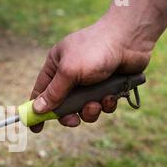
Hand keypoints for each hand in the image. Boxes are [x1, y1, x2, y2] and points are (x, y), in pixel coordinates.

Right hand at [30, 18, 151, 131]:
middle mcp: (71, 74)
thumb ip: (53, 93)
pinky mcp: (108, 86)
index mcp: (56, 66)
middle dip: (69, 115)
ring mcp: (90, 81)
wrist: (131, 38)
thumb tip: (37, 109)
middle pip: (63, 105)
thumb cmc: (95, 49)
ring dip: (90, 111)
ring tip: (96, 104)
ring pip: (84, 108)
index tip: (36, 128)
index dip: (37, 110)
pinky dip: (106, 104)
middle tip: (73, 121)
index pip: (41, 91)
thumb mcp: (69, 72)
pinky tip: (111, 95)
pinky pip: (102, 104)